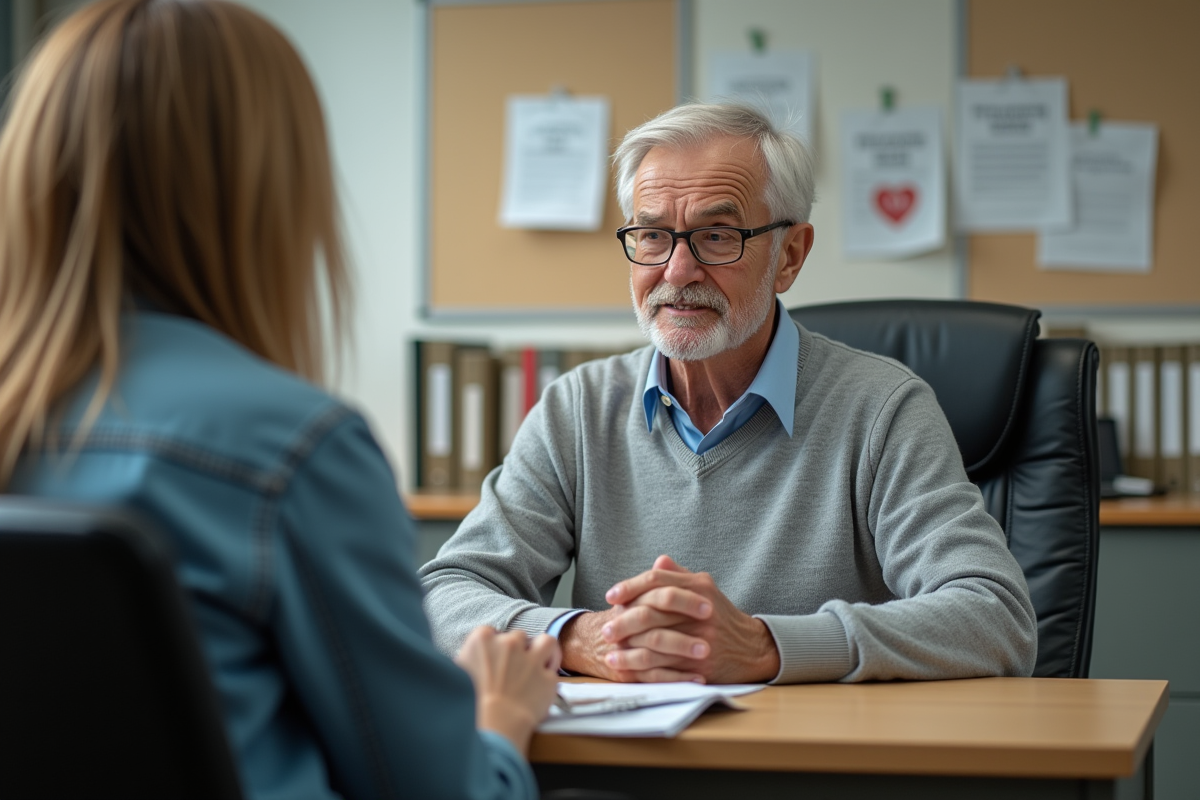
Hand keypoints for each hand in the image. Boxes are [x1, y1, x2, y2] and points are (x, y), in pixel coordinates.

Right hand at [454, 627, 560, 753]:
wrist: (492, 727)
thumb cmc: (469, 705)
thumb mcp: (458, 674)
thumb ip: (470, 659)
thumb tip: (474, 661)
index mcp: (482, 639)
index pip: (491, 633)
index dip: (493, 647)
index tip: (493, 660)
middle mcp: (508, 643)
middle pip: (517, 637)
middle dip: (516, 651)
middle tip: (512, 669)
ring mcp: (530, 658)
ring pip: (545, 641)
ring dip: (542, 651)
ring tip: (539, 663)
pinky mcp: (548, 677)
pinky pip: (553, 672)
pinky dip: (548, 678)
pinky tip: (542, 686)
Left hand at [600, 555, 779, 683]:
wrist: (752, 648)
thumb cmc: (721, 616)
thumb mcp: (705, 589)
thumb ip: (680, 576)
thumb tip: (658, 562)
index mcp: (699, 586)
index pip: (656, 581)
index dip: (630, 587)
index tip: (610, 596)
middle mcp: (701, 611)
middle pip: (651, 612)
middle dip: (623, 621)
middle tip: (605, 630)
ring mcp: (701, 639)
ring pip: (654, 642)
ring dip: (627, 649)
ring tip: (609, 653)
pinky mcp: (701, 665)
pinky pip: (664, 668)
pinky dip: (641, 669)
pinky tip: (626, 668)